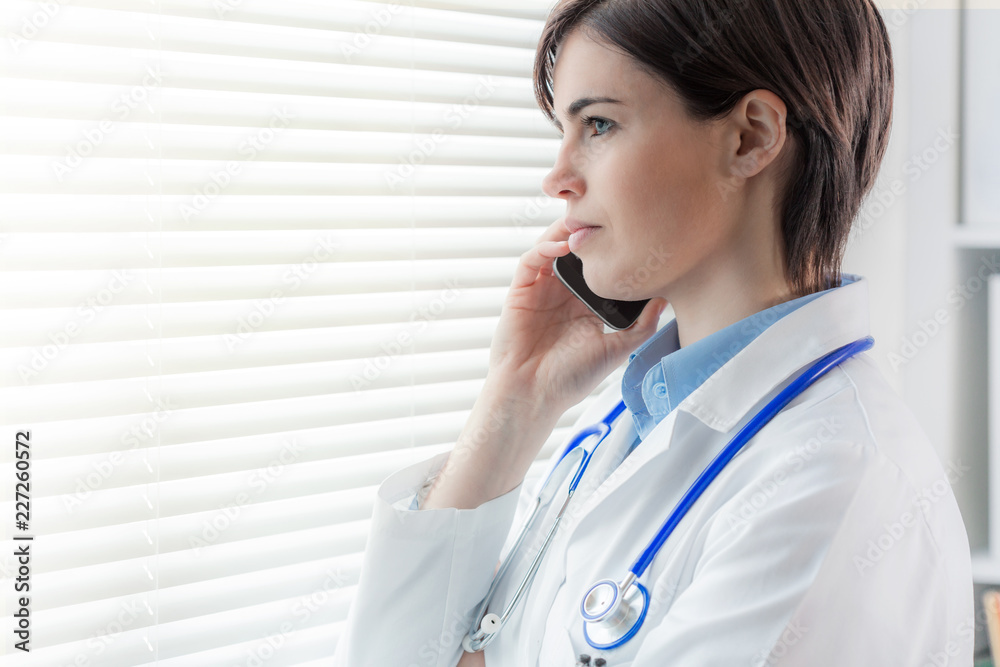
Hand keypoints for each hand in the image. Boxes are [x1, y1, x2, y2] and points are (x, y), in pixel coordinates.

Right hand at [488, 216, 667, 414]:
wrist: (532, 394)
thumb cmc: (569, 378)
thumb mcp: (615, 350)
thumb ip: (642, 327)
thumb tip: (666, 300)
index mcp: (585, 303)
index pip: (599, 266)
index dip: (611, 247)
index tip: (633, 231)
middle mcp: (563, 292)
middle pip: (576, 250)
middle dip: (590, 230)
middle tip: (608, 212)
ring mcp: (541, 289)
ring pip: (553, 247)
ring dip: (567, 231)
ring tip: (586, 221)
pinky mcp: (521, 291)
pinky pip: (531, 259)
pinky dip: (546, 247)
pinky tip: (563, 245)